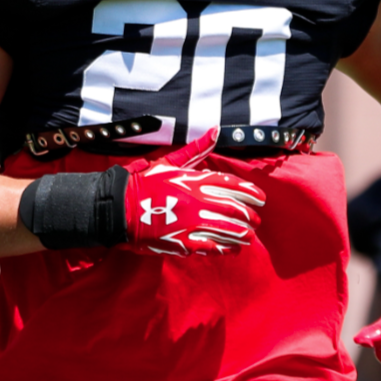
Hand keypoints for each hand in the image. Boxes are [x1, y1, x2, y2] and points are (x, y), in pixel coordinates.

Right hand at [121, 130, 265, 256]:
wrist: (119, 208)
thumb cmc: (144, 183)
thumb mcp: (169, 162)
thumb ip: (196, 150)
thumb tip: (216, 131)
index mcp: (194, 180)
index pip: (231, 185)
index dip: (250, 192)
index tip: (261, 198)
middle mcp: (196, 201)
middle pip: (234, 209)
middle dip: (249, 216)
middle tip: (256, 221)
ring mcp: (190, 223)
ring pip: (227, 230)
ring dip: (242, 234)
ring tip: (249, 236)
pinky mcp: (183, 242)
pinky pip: (212, 247)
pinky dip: (226, 248)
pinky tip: (233, 249)